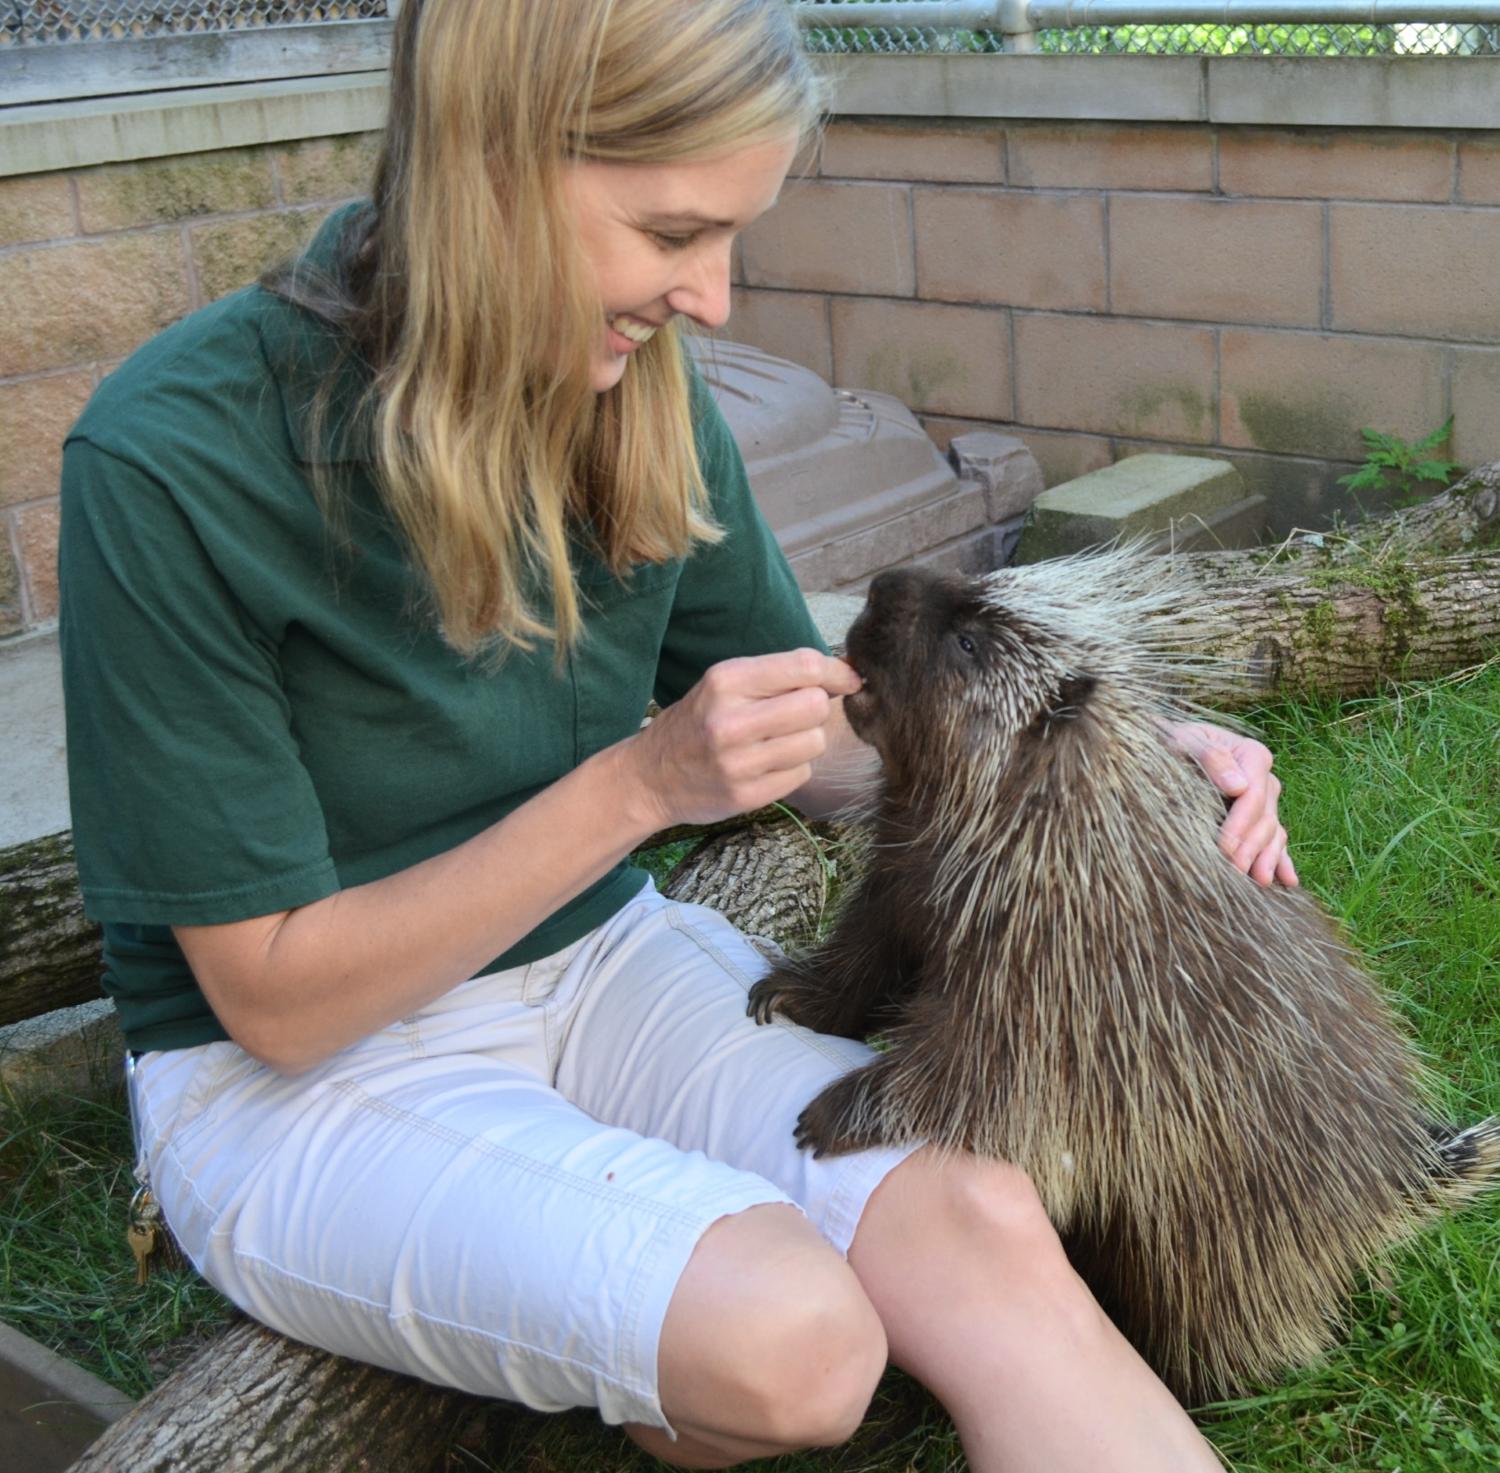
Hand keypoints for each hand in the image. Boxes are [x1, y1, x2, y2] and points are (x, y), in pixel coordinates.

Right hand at [628, 649, 860, 831]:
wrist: (649, 776)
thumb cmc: (697, 722)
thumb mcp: (724, 685)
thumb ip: (779, 676)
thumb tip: (847, 675)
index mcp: (726, 680)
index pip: (805, 666)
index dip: (836, 672)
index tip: (847, 679)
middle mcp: (731, 720)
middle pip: (816, 706)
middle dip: (816, 709)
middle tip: (795, 715)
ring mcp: (739, 762)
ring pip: (814, 742)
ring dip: (805, 741)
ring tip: (775, 742)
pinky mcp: (747, 795)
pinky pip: (801, 773)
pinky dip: (792, 768)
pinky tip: (765, 766)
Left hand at [1166, 722, 1298, 888]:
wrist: (1171, 747)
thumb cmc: (1174, 743)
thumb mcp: (1185, 741)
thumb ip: (1210, 757)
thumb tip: (1237, 786)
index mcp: (1251, 756)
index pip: (1252, 795)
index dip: (1240, 823)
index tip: (1224, 847)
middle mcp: (1264, 778)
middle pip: (1264, 817)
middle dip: (1250, 847)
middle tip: (1233, 871)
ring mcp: (1266, 799)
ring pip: (1273, 832)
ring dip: (1267, 858)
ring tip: (1258, 881)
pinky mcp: (1260, 816)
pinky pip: (1277, 839)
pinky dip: (1282, 859)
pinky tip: (1287, 880)